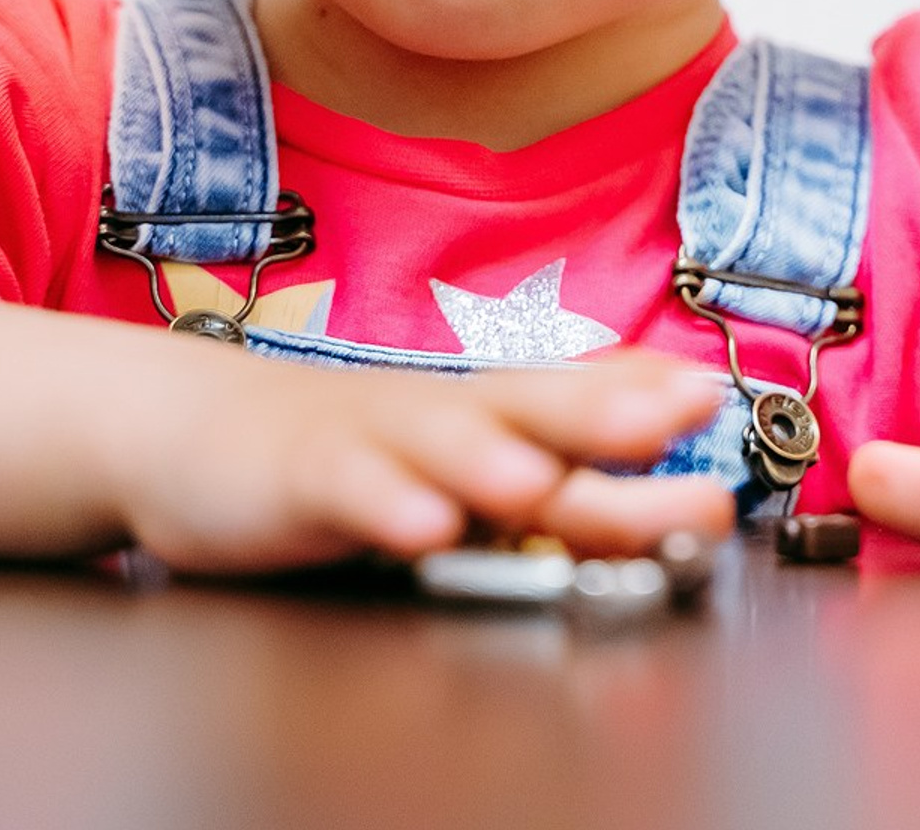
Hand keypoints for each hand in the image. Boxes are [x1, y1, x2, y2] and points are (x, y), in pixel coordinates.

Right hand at [110, 348, 734, 575]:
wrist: (207, 432)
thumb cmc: (358, 448)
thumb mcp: (472, 452)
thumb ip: (573, 460)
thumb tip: (677, 442)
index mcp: (494, 414)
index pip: (582, 398)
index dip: (646, 396)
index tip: (712, 392)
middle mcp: (448, 415)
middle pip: (531, 408)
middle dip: (600, 413)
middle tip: (664, 415)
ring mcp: (377, 440)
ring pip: (441, 444)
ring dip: (491, 461)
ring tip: (540, 481)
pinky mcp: (308, 476)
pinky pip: (350, 493)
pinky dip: (385, 507)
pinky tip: (419, 527)